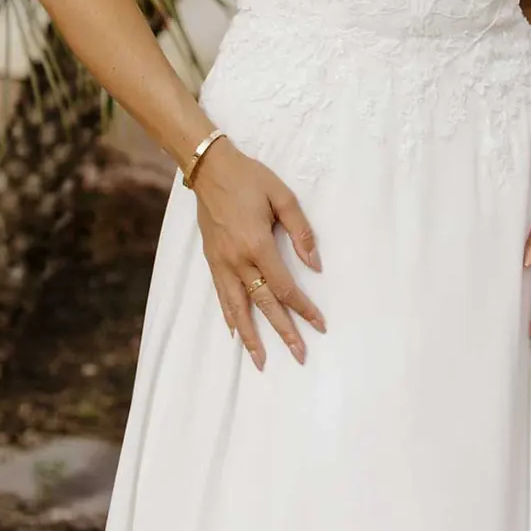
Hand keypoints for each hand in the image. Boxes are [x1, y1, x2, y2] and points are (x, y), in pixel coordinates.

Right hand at [193, 137, 326, 371]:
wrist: (210, 168)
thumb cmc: (250, 178)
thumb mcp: (282, 196)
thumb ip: (300, 230)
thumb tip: (315, 263)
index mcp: (258, 245)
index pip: (285, 287)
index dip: (304, 308)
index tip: (320, 325)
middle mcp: (238, 260)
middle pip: (264, 305)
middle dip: (284, 332)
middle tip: (300, 356)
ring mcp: (221, 263)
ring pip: (238, 308)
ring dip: (251, 336)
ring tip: (261, 361)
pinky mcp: (212, 260)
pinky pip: (222, 296)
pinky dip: (230, 316)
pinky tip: (236, 331)